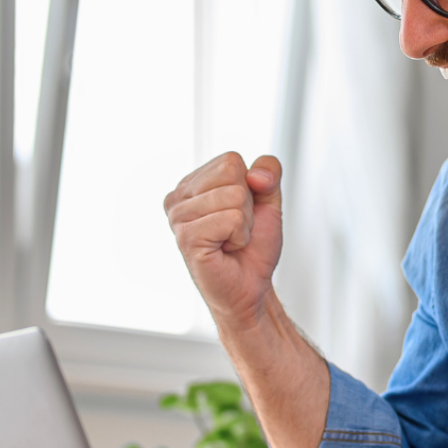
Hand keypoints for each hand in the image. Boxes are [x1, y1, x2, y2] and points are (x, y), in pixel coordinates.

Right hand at [164, 152, 283, 329]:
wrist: (250, 287)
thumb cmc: (253, 248)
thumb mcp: (268, 201)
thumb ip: (268, 173)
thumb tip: (255, 174)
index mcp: (192, 184)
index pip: (231, 160)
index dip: (249, 187)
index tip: (240, 213)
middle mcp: (178, 197)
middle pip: (231, 172)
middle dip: (247, 204)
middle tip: (236, 229)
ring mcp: (178, 217)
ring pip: (235, 195)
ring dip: (245, 224)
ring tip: (230, 240)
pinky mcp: (187, 237)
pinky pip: (231, 219)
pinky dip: (240, 237)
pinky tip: (226, 250)